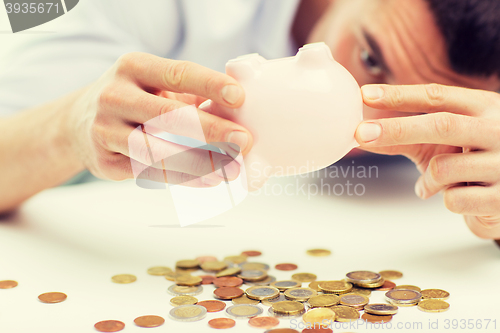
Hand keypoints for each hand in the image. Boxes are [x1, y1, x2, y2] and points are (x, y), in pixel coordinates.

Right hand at [66, 52, 251, 186]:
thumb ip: (188, 92)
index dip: (210, 84)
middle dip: (211, 129)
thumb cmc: (133, 99)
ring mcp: (106, 130)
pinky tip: (208, 180)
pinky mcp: (105, 161)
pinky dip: (182, 178)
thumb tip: (237, 107)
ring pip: (158, 150)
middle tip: (243, 140)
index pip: (178, 73)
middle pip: (169, 115)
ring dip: (200, 162)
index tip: (239, 97)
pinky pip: (149, 171)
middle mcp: (115, 96)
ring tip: (230, 169)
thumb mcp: (153, 84)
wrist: (78, 123)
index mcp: (133, 67)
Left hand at [354, 84, 499, 238]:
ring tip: (435, 184)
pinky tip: (463, 198)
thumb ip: (407, 137)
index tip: (366, 94)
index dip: (399, 94)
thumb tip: (363, 135)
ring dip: (427, 180)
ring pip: (442, 168)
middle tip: (361, 133)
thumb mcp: (445, 142)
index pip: (437, 96)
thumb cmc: (475, 160)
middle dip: (397, 129)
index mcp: (483, 107)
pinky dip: (446, 200)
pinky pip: (453, 199)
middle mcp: (498, 129)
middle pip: (441, 125)